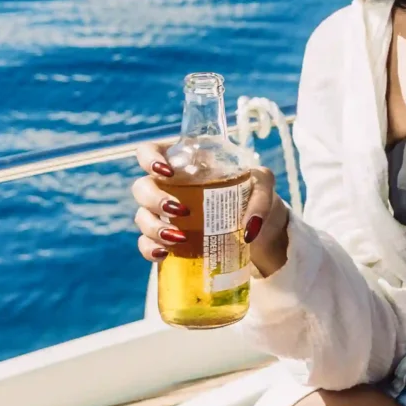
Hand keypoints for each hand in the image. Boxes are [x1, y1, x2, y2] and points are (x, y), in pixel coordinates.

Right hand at [129, 141, 283, 274]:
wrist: (261, 230)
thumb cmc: (254, 195)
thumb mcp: (263, 185)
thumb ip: (260, 195)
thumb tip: (249, 226)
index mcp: (185, 162)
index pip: (151, 151)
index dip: (149, 158)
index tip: (166, 172)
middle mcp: (169, 186)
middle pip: (142, 187)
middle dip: (154, 200)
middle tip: (180, 210)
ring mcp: (165, 214)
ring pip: (142, 216)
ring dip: (153, 227)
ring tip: (179, 238)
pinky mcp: (168, 239)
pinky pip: (147, 243)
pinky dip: (150, 249)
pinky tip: (163, 255)